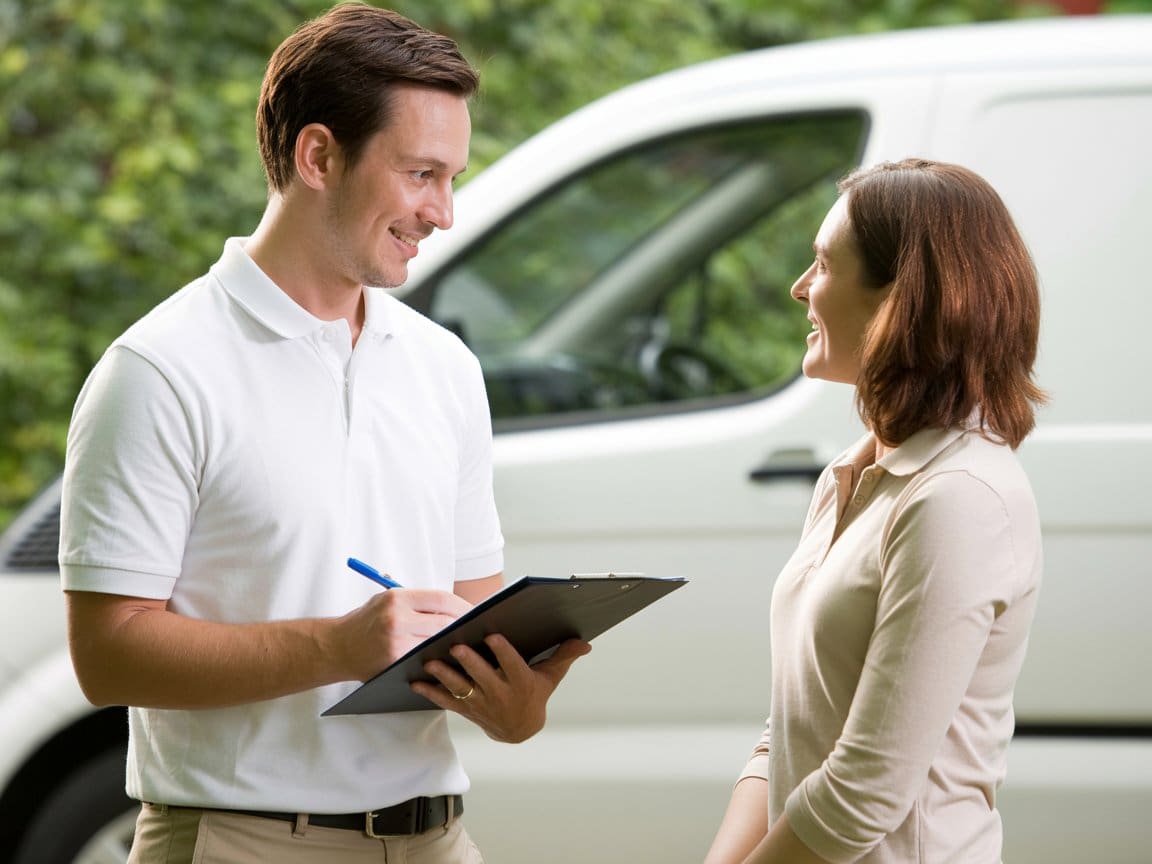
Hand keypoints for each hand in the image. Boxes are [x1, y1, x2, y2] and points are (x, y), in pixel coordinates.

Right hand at [334, 589, 473, 681]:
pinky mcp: (395, 660)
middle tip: (478, 629)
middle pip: (445, 620)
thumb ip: (415, 600)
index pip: (441, 598)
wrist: (335, 647)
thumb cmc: (363, 622)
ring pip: (438, 640)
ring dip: (455, 642)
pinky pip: (425, 657)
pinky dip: (438, 656)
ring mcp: (397, 641)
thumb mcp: (384, 599)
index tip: (475, 611)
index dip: (463, 605)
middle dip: (464, 625)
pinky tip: (448, 656)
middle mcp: (397, 617)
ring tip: (468, 641)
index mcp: (397, 597)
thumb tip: (452, 604)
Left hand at [412, 634, 591, 741]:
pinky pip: (445, 701)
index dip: (502, 652)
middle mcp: (500, 695)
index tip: (492, 636)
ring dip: (444, 676)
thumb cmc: (534, 694)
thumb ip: (564, 656)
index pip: (512, 665)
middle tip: (456, 646)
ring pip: (461, 689)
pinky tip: (415, 682)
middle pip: (483, 677)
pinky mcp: (465, 709)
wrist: (519, 730)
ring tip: (430, 663)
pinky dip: (430, 692)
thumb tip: (585, 641)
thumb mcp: (550, 677)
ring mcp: (481, 704)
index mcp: (521, 683)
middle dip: (469, 663)